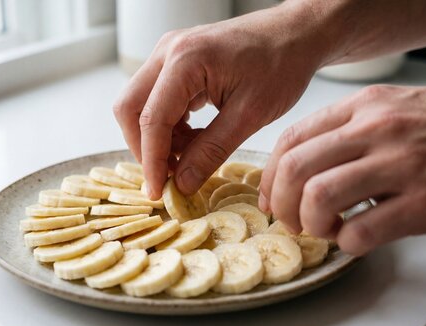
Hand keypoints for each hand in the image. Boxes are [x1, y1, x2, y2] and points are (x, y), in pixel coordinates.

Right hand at [113, 3, 329, 198]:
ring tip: (191, 157)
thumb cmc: (281, 64)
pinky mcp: (176, 62)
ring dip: (159, 138)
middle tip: (169, 178)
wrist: (296, 34)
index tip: (158, 192)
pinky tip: (195, 140)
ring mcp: (169, 54)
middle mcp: (168, 52)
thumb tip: (182, 184)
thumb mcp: (250, 115)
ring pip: (141, 105)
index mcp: (185, 60)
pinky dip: (169, 126)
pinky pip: (158, 99)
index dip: (151, 161)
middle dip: (145, 148)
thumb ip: (211, 151)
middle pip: (130, 109)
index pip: (151, 119)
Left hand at [260, 85, 425, 255]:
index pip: (292, 139)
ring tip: (324, 229)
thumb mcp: (400, 109)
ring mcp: (402, 165)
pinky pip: (360, 231)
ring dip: (310, 223)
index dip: (269, 176)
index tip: (270, 197)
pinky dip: (346, 243)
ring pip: (318, 197)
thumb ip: (352, 131)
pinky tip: (356, 239)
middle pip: (294, 168)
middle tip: (290, 220)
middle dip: (280, 203)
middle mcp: (379, 130)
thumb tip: (308, 166)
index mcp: (367, 107)